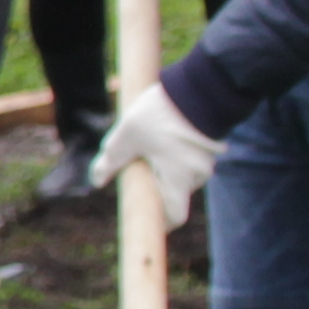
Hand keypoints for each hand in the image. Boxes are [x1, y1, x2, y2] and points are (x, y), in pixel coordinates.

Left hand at [89, 81, 221, 229]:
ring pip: (182, 174)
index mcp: (179, 181)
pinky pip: (189, 159)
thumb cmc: (162, 114)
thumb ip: (111, 159)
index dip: (160, 223)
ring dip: (165, 167)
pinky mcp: (211, 145)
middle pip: (175, 193)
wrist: (198, 85)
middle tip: (136, 168)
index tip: (146, 219)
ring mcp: (208, 161)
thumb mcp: (127, 136)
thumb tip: (97, 180)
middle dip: (156, 186)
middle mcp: (198, 176)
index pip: (175, 216)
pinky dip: (175, 155)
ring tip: (148, 144)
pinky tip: (162, 135)